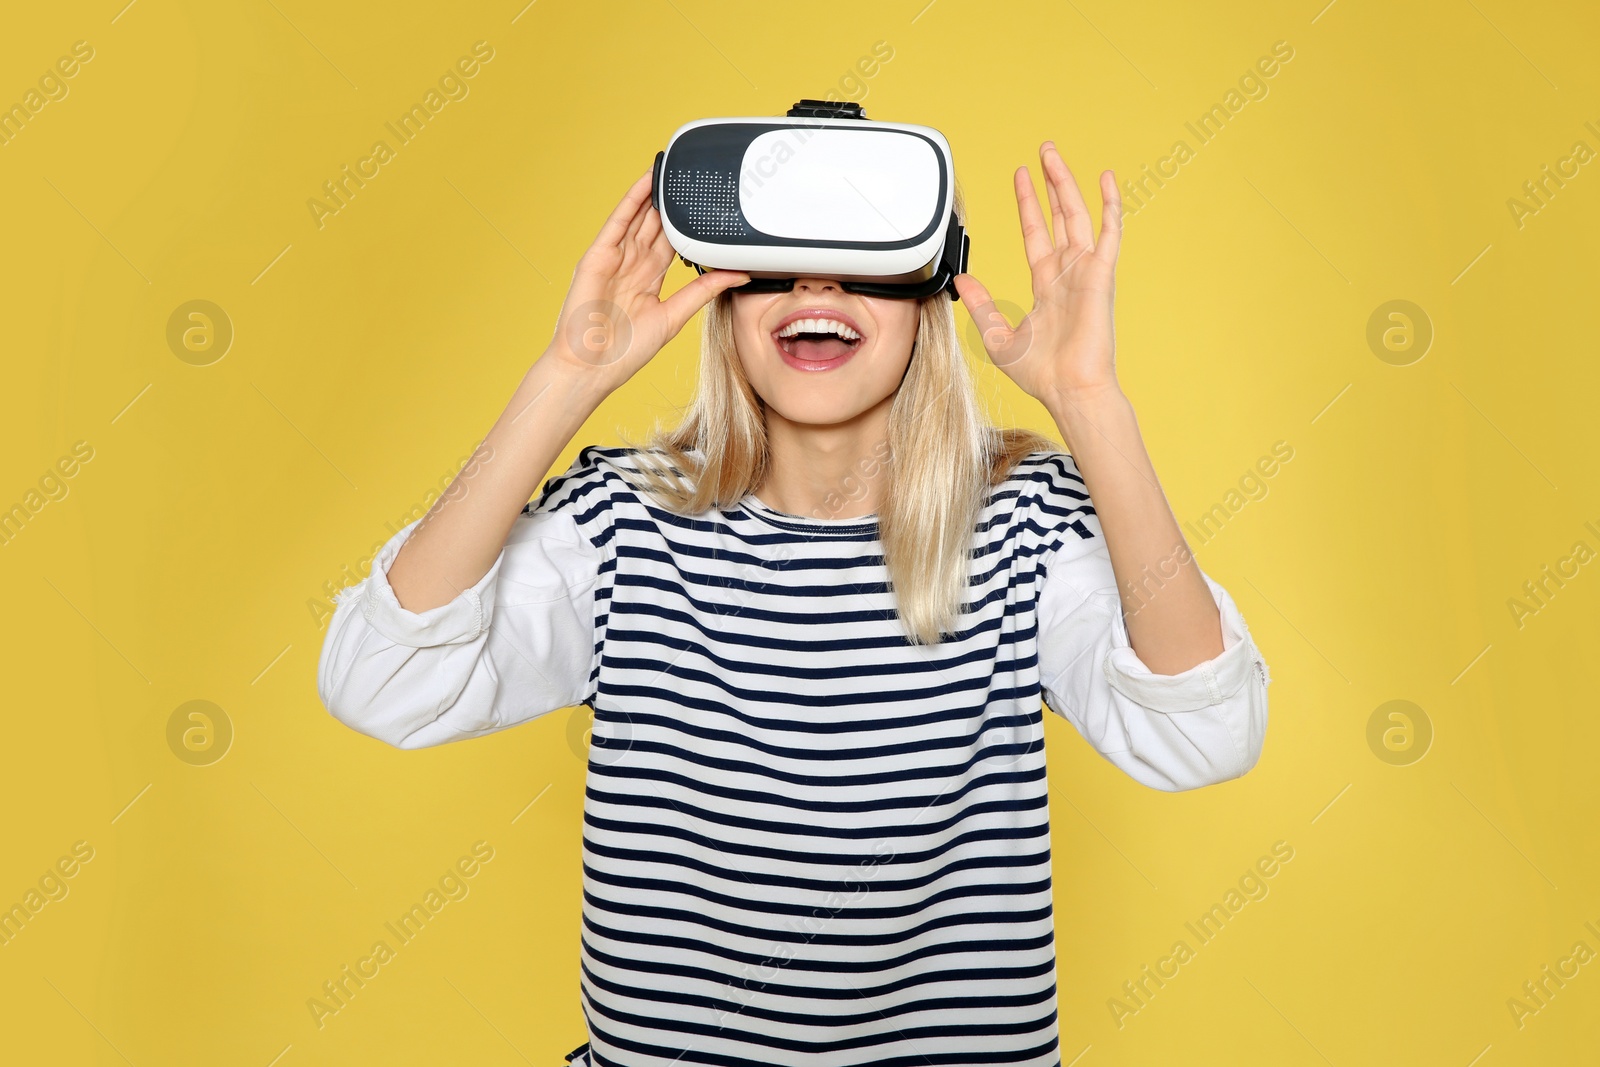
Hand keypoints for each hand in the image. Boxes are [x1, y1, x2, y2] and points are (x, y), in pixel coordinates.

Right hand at [544, 167, 749, 387]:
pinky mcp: (598, 256)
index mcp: (648, 279)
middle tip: (691, 175)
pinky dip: (632, 200)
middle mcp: (632, 265)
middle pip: (655, 224)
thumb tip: (737, 274)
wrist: (592, 367)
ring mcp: (613, 258)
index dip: (686, 222)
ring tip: (672, 167)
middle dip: (671, 201)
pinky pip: (618, 221)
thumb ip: (703, 291)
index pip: (671, 242)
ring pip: (638, 217)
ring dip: (654, 193)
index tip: (705, 204)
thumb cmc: (625, 351)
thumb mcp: (674, 315)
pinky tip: (647, 182)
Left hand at [953, 141, 1122, 403]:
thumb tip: (962, 280)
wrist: (1069, 390)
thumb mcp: (998, 337)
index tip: (1021, 177)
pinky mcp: (1101, 276)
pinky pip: (1109, 233)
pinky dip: (1110, 205)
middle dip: (1049, 184)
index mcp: (1047, 286)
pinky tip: (1107, 179)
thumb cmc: (1041, 374)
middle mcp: (1068, 274)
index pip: (1036, 234)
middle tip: (1043, 152)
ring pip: (1077, 216)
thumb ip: (982, 306)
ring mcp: (1086, 272)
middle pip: (1058, 217)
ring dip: (1066, 184)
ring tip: (1053, 155)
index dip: (1028, 206)